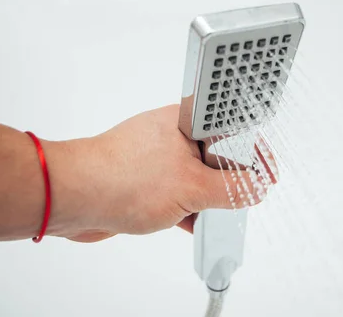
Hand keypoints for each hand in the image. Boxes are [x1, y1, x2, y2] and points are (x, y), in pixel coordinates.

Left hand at [44, 105, 270, 241]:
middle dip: (232, 178)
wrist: (74, 198)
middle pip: (217, 154)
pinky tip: (193, 223)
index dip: (255, 150)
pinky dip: (189, 207)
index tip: (268, 172)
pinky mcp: (147, 179)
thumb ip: (229, 188)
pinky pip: (179, 191)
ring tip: (216, 213)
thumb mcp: (192, 187)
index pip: (233, 127)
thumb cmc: (123, 178)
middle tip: (248, 195)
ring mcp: (159, 157)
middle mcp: (173, 134)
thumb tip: (253, 188)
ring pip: (197, 176)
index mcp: (186, 120)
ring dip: (209, 197)